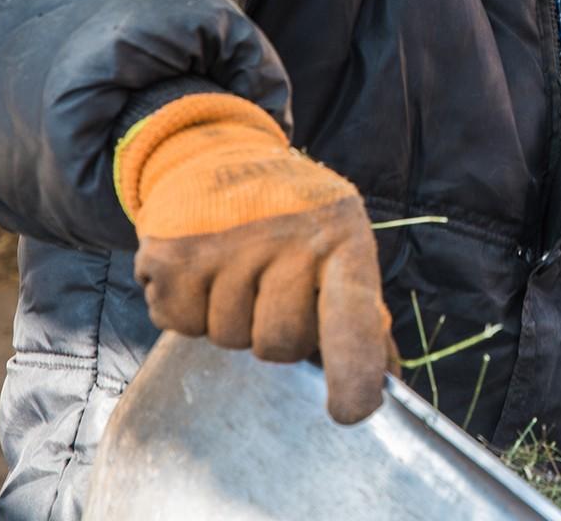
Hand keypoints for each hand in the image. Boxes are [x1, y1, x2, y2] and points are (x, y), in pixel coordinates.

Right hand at [119, 94, 400, 422]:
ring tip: (233, 270)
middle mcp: (287, 237)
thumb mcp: (339, 243)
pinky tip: (199, 271)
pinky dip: (185, 310)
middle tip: (268, 289)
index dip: (354, 368)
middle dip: (273, 333)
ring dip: (229, 318)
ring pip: (228, 339)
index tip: (353, 410)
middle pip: (279, 344)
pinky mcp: (173, 254)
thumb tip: (387, 379)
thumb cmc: (289, 215)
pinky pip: (179, 324)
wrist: (213, 151)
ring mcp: (228, 245)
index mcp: (341, 236)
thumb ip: (361, 312)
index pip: (353, 313)